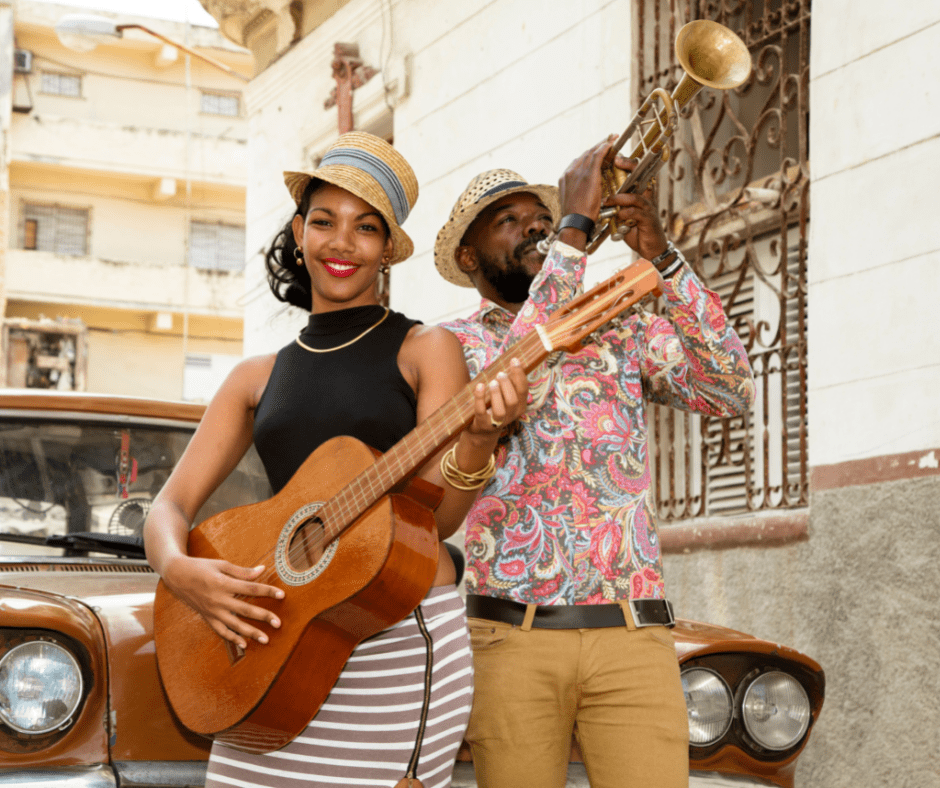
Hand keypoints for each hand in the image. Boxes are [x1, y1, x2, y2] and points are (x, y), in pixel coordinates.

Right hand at [163, 555, 283, 648]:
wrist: (177, 575)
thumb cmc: (201, 567)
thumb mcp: (222, 565)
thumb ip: (243, 571)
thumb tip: (262, 571)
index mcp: (223, 583)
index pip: (251, 589)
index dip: (268, 591)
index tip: (282, 595)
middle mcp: (218, 600)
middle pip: (245, 610)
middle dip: (263, 617)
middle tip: (278, 623)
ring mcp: (212, 611)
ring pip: (235, 625)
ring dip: (251, 633)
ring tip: (265, 639)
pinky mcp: (207, 618)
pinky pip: (221, 631)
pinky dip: (232, 638)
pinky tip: (244, 644)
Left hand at [467, 357, 528, 435]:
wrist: (482, 431)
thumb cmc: (495, 407)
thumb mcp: (505, 397)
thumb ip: (509, 383)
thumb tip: (513, 361)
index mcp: (520, 407)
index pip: (523, 390)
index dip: (520, 375)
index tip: (514, 360)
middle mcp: (511, 416)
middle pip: (513, 401)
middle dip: (507, 385)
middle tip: (500, 374)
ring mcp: (497, 422)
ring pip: (500, 410)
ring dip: (496, 394)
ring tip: (492, 382)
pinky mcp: (483, 424)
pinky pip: (481, 411)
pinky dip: (480, 397)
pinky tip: (479, 386)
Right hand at [558, 136, 617, 227]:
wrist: (574, 222)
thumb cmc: (576, 218)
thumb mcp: (574, 202)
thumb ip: (578, 193)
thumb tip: (585, 193)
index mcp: (565, 178)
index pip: (578, 162)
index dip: (589, 155)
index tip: (597, 152)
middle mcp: (570, 172)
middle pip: (585, 154)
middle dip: (597, 147)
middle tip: (607, 140)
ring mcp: (578, 172)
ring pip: (591, 152)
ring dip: (602, 144)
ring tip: (612, 138)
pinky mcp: (588, 174)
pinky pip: (597, 155)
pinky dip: (605, 147)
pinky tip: (612, 143)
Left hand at [606, 155, 669, 260]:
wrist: (650, 248)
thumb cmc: (634, 230)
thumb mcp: (622, 214)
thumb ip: (614, 204)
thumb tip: (597, 195)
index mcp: (638, 193)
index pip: (634, 172)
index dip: (626, 162)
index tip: (614, 155)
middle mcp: (645, 197)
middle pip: (639, 176)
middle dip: (628, 166)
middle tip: (616, 161)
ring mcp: (647, 207)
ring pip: (634, 196)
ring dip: (619, 197)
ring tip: (607, 200)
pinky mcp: (648, 219)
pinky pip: (636, 213)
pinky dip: (625, 213)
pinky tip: (618, 215)